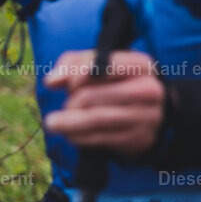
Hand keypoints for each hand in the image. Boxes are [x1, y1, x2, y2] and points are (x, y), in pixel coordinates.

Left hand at [43, 50, 164, 157]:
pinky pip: (101, 138)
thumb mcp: (96, 63)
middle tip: (63, 105)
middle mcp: (148, 89)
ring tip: (52, 123)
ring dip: (68, 122)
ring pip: (95, 119)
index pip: (101, 65)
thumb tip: (52, 81)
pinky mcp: (140, 138)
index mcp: (139, 65)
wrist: (147, 110)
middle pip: (91, 95)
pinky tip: (69, 134)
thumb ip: (72, 64)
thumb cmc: (114, 81)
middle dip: (70, 101)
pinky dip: (79, 136)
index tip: (63, 84)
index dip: (75, 75)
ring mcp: (147, 116)